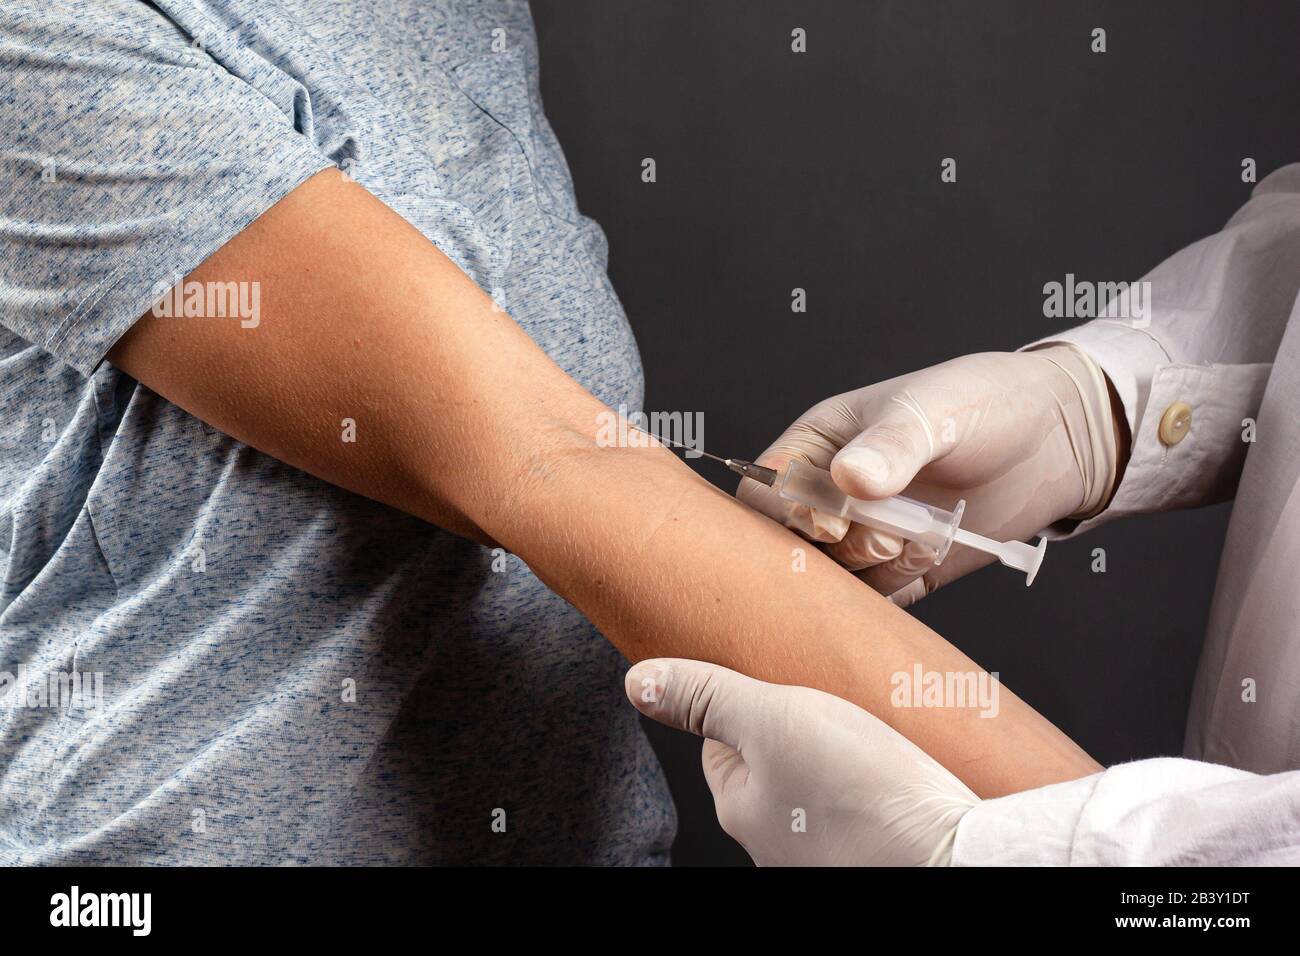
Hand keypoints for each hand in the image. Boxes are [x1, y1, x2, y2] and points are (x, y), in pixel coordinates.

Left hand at [624, 658, 977, 865]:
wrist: (953, 851)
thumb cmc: (863, 790)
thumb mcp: (771, 717)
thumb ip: (707, 695)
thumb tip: (639, 681)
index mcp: (739, 809)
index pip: (721, 743)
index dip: (749, 703)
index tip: (779, 685)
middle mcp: (775, 841)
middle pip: (774, 762)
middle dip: (801, 727)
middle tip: (834, 703)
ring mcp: (825, 852)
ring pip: (819, 785)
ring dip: (841, 754)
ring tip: (870, 734)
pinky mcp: (871, 851)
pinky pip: (860, 807)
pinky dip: (874, 783)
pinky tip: (894, 765)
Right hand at [738, 347, 1118, 605]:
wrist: (1058, 440)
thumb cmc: (987, 402)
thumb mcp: (934, 411)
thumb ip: (891, 447)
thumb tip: (849, 479)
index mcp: (819, 445)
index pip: (764, 491)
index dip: (785, 515)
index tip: (833, 523)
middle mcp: (831, 495)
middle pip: (788, 546)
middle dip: (835, 550)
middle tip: (886, 537)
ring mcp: (863, 537)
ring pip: (831, 580)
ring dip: (874, 568)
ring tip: (921, 537)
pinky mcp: (899, 573)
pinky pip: (874, 602)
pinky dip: (898, 590)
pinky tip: (934, 555)